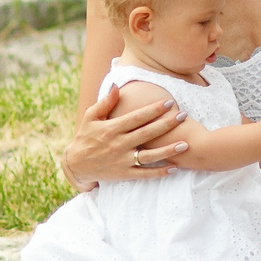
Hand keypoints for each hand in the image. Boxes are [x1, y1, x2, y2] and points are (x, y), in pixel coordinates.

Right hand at [61, 81, 186, 188]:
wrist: (75, 165)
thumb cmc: (85, 137)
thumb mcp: (90, 118)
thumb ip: (105, 103)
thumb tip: (116, 86)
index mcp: (112, 129)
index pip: (137, 118)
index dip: (153, 110)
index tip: (168, 102)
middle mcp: (118, 144)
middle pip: (147, 134)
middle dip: (166, 124)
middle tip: (183, 115)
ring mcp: (122, 160)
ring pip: (149, 156)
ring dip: (168, 151)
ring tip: (185, 144)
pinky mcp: (124, 174)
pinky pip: (144, 174)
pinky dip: (159, 172)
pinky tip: (174, 167)